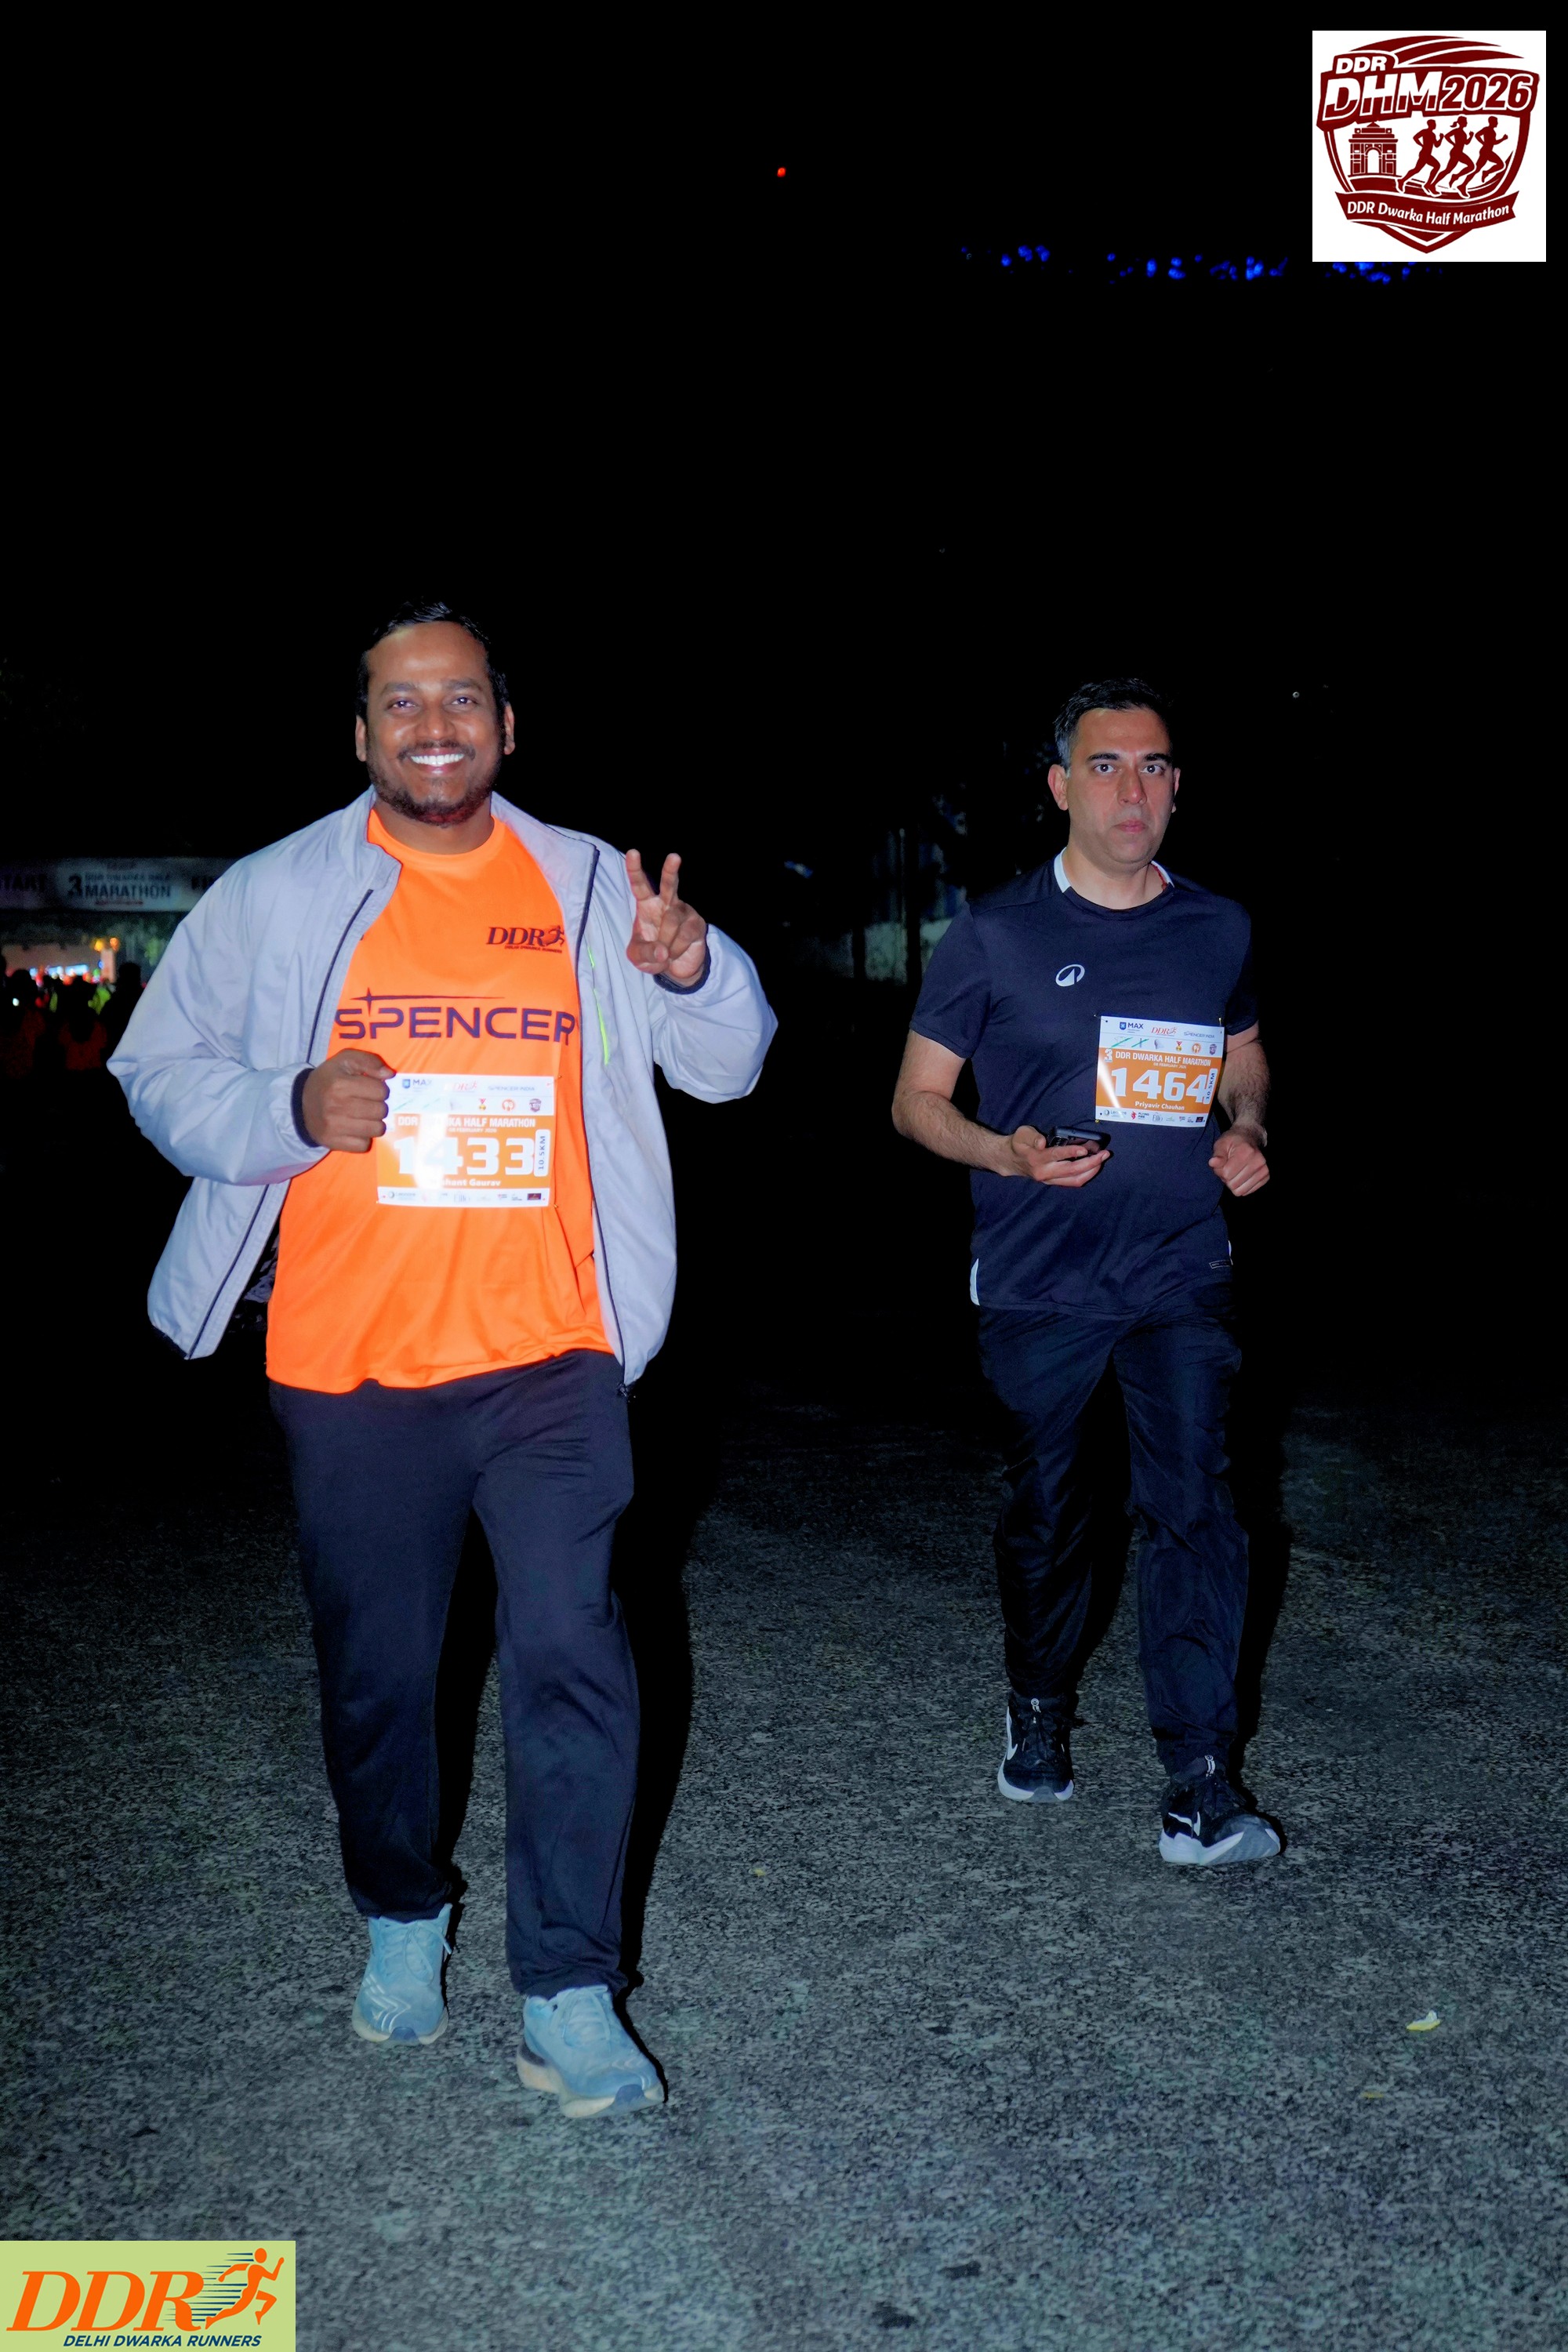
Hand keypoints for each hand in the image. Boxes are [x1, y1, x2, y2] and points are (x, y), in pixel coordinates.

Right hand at [300, 1049, 391, 1152]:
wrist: (300, 1103)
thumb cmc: (329, 1079)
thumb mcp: (345, 1060)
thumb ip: (369, 1061)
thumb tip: (389, 1074)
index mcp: (339, 1084)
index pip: (381, 1091)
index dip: (380, 1089)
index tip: (370, 1089)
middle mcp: (336, 1106)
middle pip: (381, 1111)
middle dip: (379, 1106)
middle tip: (369, 1103)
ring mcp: (334, 1127)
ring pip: (376, 1129)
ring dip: (375, 1123)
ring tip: (365, 1116)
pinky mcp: (333, 1142)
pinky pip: (364, 1145)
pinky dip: (363, 1138)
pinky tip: (356, 1128)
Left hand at [625, 849, 708, 982]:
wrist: (675, 968)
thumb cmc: (652, 955)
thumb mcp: (638, 958)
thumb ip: (645, 953)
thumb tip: (663, 951)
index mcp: (647, 905)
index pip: (639, 885)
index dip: (635, 869)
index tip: (633, 853)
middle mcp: (667, 903)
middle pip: (669, 884)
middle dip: (670, 870)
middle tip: (674, 856)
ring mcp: (684, 912)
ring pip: (672, 921)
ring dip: (665, 941)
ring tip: (665, 953)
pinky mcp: (697, 924)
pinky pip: (685, 934)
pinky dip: (676, 949)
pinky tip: (675, 953)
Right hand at [1002, 1126, 1109, 1186]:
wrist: (1011, 1160)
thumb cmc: (1019, 1143)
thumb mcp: (1022, 1134)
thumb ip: (1032, 1137)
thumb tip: (1042, 1143)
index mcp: (1036, 1158)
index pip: (1056, 1155)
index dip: (1072, 1152)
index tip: (1085, 1149)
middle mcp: (1044, 1172)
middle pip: (1071, 1171)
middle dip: (1091, 1163)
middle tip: (1104, 1154)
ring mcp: (1049, 1180)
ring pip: (1074, 1180)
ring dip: (1091, 1171)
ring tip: (1102, 1160)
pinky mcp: (1054, 1182)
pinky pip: (1073, 1182)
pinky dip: (1086, 1175)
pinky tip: (1094, 1166)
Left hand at [1209, 1122, 1268, 1196]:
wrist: (1249, 1138)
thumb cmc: (1233, 1142)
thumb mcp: (1221, 1144)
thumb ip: (1217, 1155)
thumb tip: (1213, 1162)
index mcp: (1246, 1152)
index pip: (1226, 1174)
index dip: (1220, 1171)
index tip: (1222, 1164)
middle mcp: (1258, 1162)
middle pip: (1233, 1184)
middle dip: (1226, 1178)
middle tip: (1228, 1168)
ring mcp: (1264, 1170)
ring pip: (1240, 1191)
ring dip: (1234, 1183)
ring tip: (1235, 1171)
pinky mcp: (1266, 1177)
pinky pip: (1248, 1191)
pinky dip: (1242, 1186)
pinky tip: (1242, 1175)